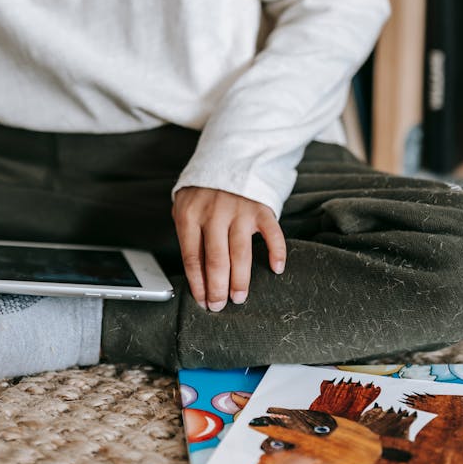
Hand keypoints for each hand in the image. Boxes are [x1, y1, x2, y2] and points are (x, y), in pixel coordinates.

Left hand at [172, 186, 285, 311]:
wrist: (227, 157)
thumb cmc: (203, 191)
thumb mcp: (185, 207)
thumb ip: (188, 235)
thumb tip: (195, 276)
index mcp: (190, 214)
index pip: (192, 257)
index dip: (197, 284)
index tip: (202, 302)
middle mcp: (214, 213)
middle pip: (216, 260)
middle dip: (217, 288)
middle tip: (220, 306)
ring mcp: (239, 210)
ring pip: (240, 253)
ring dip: (240, 280)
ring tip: (238, 298)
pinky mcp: (260, 207)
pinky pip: (271, 233)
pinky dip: (276, 251)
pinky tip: (277, 269)